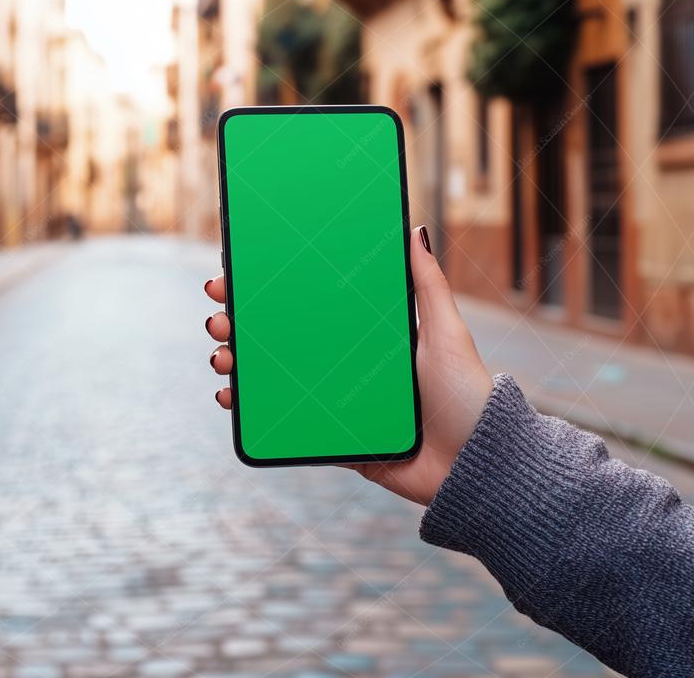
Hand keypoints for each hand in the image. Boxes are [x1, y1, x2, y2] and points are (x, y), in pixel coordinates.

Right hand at [204, 226, 493, 505]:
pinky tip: (230, 398)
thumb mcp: (445, 331)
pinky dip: (251, 411)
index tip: (238, 273)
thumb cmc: (465, 394)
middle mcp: (343, 366)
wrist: (475, 464)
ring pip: (271, 379)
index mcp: (364, 335)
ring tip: (221, 355)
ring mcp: (332, 402)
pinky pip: (282, 423)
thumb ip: (427, 285)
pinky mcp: (332, 439)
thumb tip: (416, 229)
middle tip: (219, 316)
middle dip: (239, 324)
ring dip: (236, 364)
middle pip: (278, 339)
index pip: (307, 306)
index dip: (270, 290)